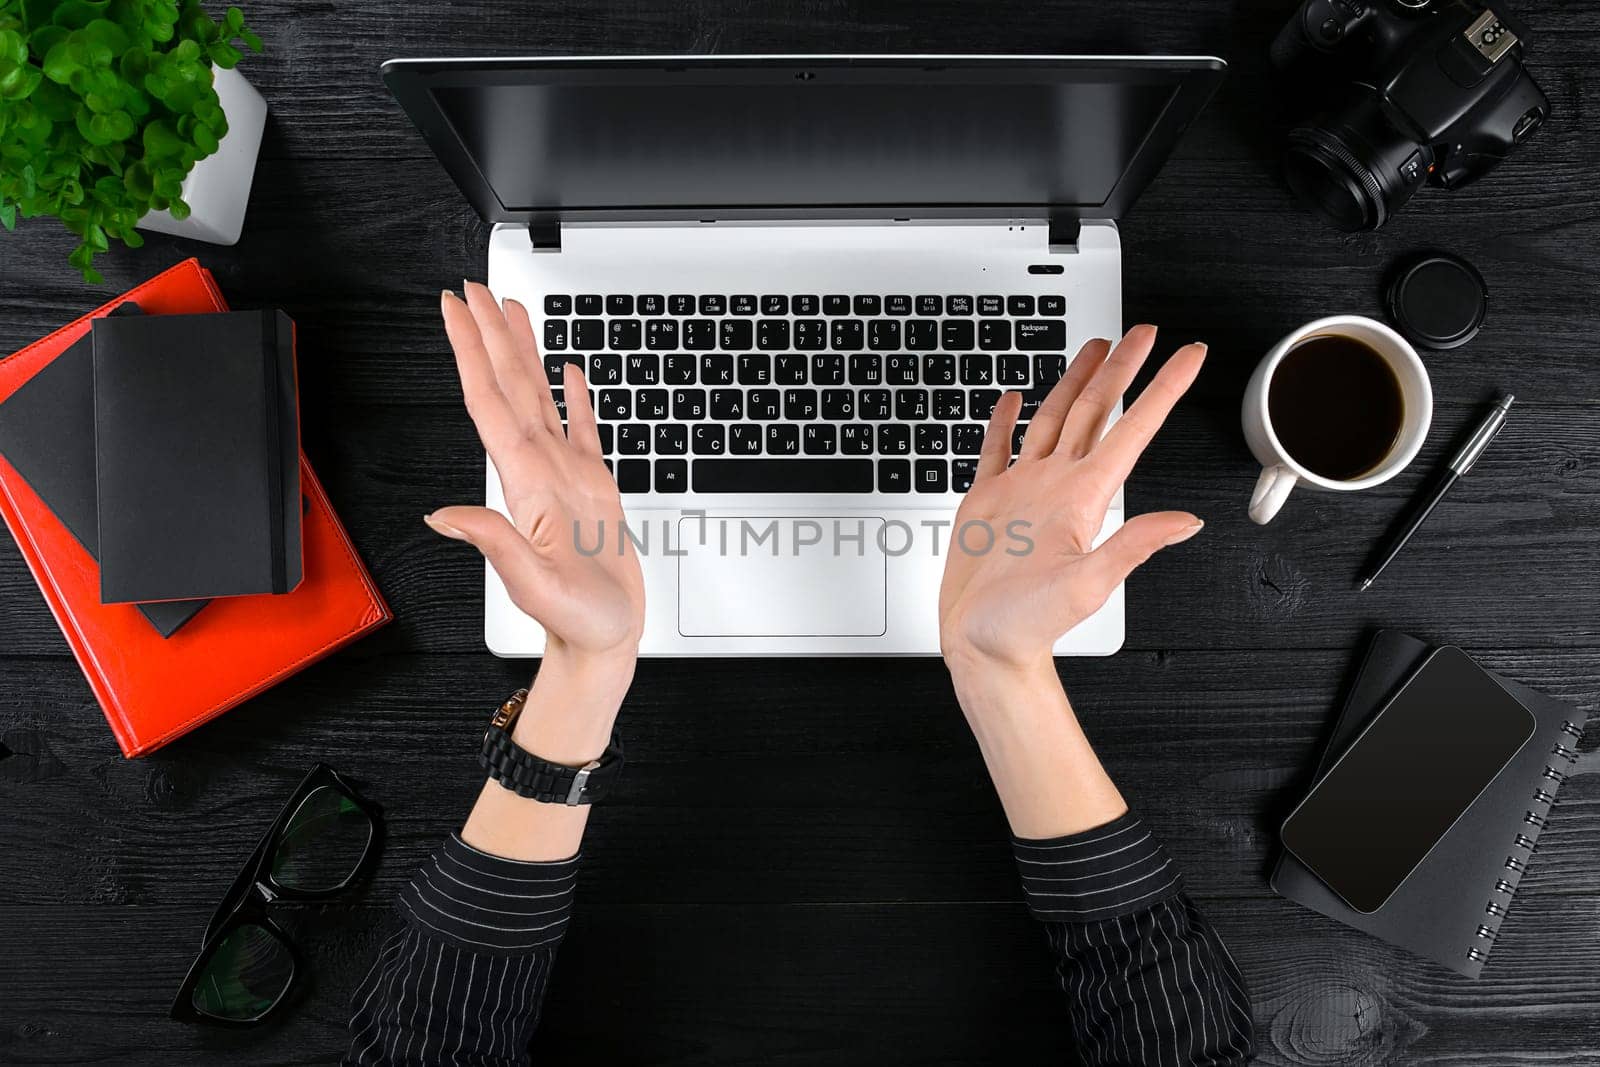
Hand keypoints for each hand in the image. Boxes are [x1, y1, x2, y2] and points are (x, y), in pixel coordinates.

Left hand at [427, 283, 644, 679]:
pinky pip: (582, 429)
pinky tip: (567, 371)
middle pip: (510, 387)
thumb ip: (493, 543)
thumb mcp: (532, 585)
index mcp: (524, 482)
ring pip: (540, 397)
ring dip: (523, 353)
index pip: (491, 402)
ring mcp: (565, 475)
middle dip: (491, 335)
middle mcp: (539, 470)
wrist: (604, 639)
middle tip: (476, 289)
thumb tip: (441, 515)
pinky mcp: (593, 486)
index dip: (472, 352)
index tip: (457, 312)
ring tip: (512, 311)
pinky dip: (574, 396)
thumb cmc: (577, 620)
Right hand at [939, 325, 1205, 678]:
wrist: (983, 645)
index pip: (1132, 429)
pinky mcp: (987, 501)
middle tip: (1140, 331)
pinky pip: (998, 449)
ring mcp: (1024, 490)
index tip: (1188, 356)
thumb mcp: (1089, 583)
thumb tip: (1186, 522)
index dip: (1163, 388)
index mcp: (1084, 497)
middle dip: (1119, 368)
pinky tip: (1013, 399)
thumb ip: (1134, 545)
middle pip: (1095, 411)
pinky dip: (1005, 421)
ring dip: (1073, 382)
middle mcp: (1058, 485)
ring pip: (1053, 419)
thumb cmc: (1029, 626)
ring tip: (1091, 348)